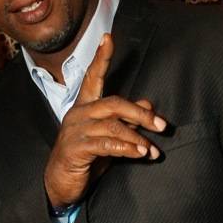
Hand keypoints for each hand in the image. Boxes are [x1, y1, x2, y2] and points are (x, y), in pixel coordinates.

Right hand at [44, 33, 166, 208]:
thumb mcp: (109, 137)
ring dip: (137, 137)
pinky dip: (126, 148)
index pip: (93, 77)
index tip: (108, 38)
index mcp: (85, 107)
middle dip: (140, 114)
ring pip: (113, 125)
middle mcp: (78, 114)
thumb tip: (148, 104)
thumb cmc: (86, 158)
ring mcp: (75, 131)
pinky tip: (139, 154)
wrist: (61, 184)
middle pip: (114, 103)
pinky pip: (106, 145)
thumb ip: (127, 120)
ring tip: (153, 150)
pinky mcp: (76, 149)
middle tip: (161, 126)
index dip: (100, 58)